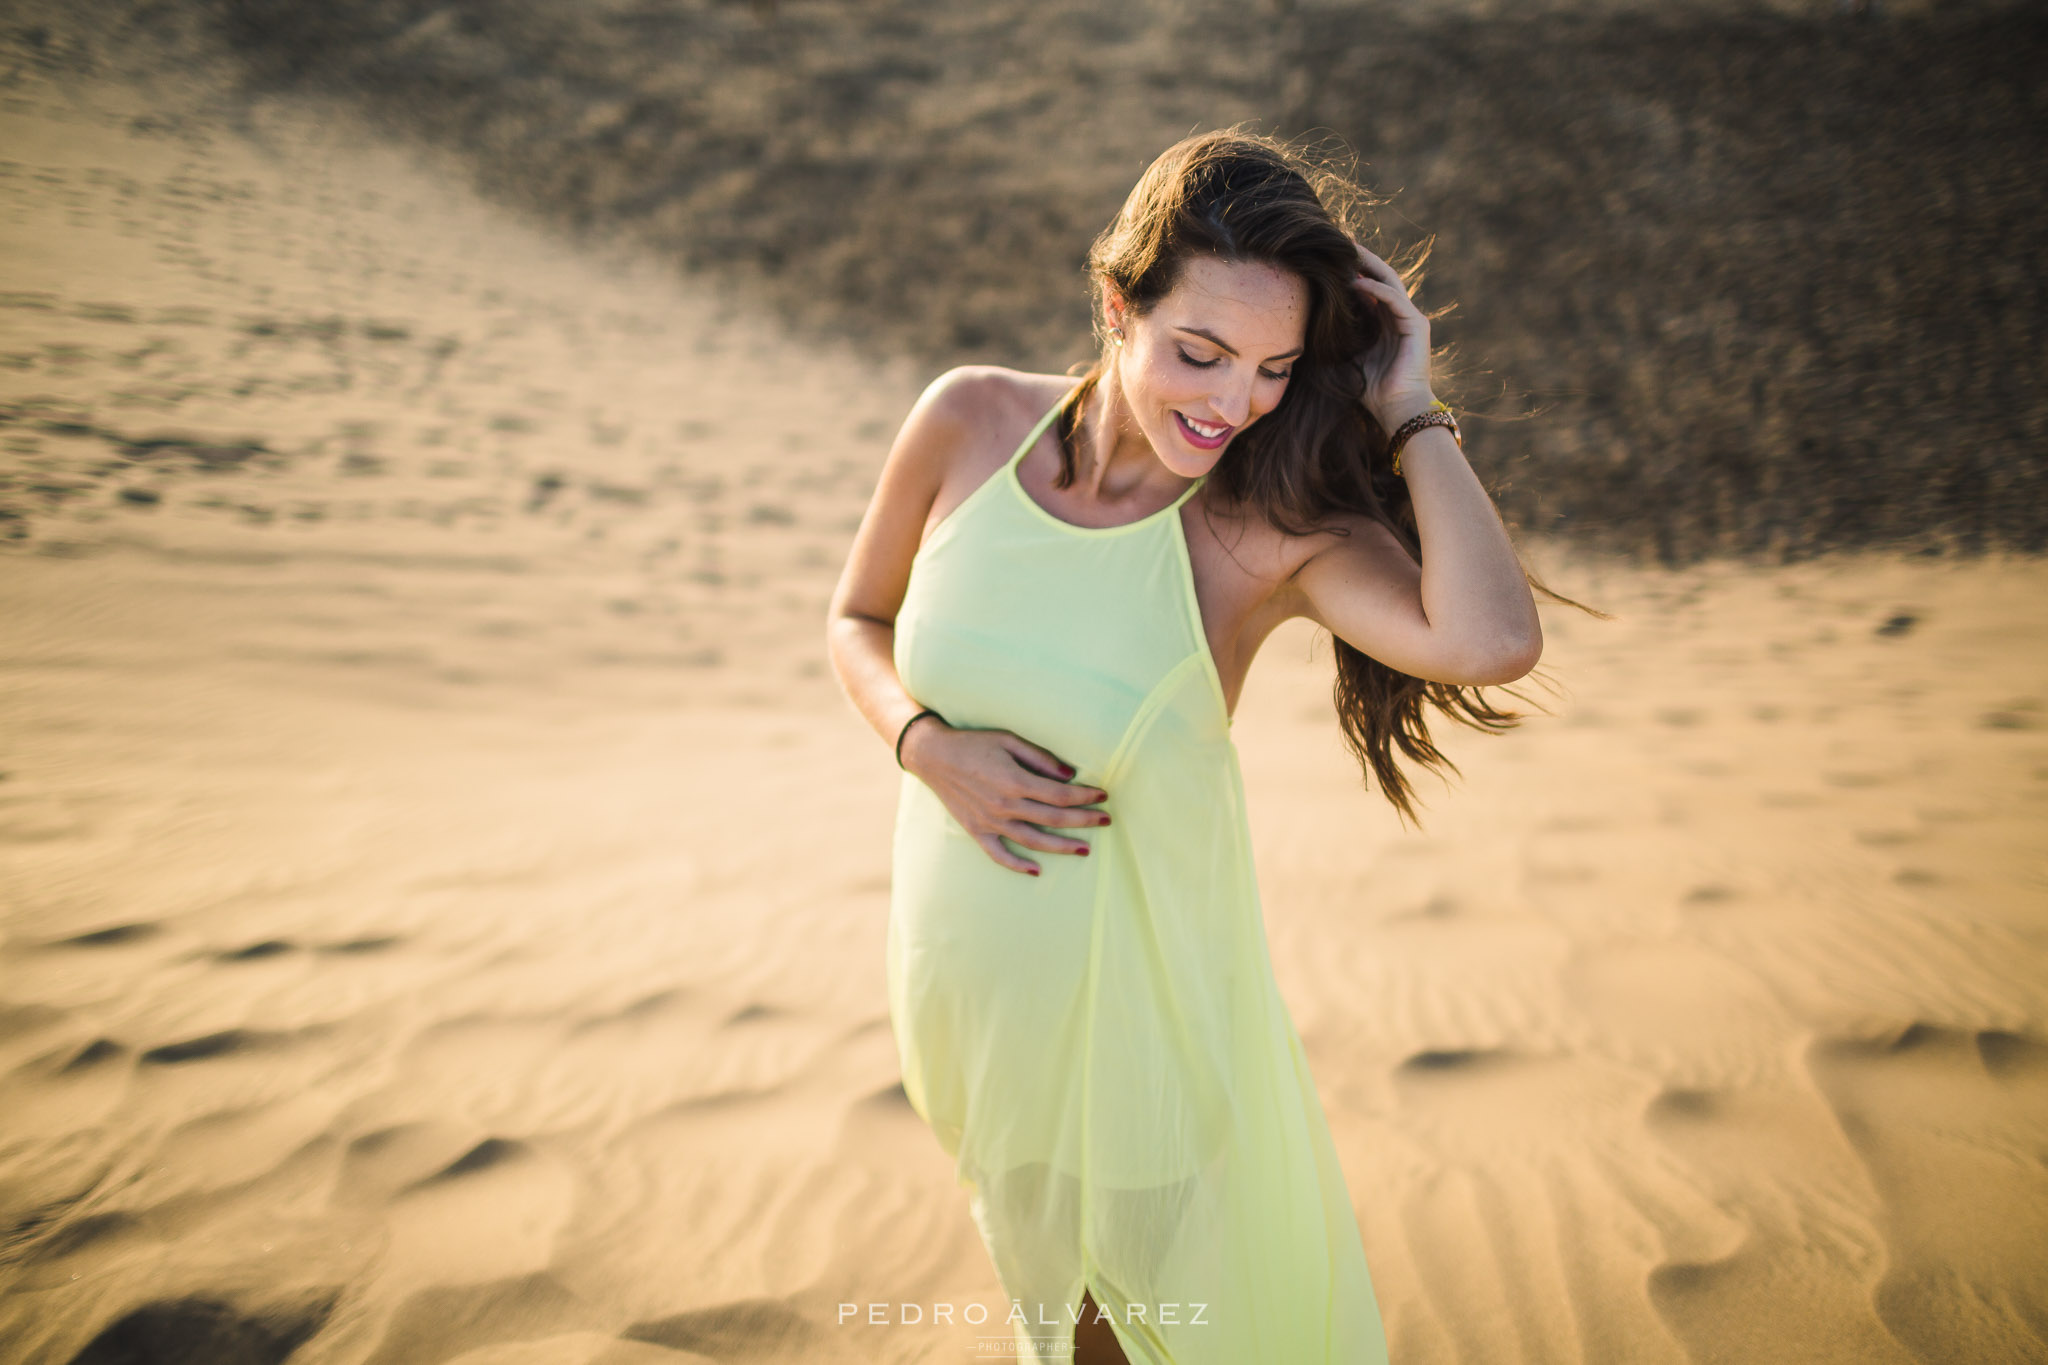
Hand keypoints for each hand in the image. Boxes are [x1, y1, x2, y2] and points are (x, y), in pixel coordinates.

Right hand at [902, 721, 1110, 875]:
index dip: (1085, 797)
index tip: (1103, 795)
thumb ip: (1041, 758)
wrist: (933, 756)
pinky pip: (999, 854)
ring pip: (1034, 841)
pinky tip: (1037, 871)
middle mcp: (1005, 805)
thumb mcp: (1009, 740)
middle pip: (1054, 819)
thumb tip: (1069, 775)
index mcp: (1015, 781)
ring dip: (1062, 847)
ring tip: (1085, 849)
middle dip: (1084, 821)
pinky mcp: (977, 831)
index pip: (1061, 795)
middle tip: (1106, 821)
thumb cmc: (974, 743)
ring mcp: (990, 822)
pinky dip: (1018, 865)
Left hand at [1348, 239, 1436, 431]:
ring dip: (1368, 266)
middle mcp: (1400, 316)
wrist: (1397, 410)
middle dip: (1361, 260)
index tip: (1332, 257)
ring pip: (1389, 282)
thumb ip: (1342, 336)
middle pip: (1380, 278)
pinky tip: (1356, 282)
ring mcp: (1410, 318)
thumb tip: (1316, 320)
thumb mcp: (1350, 357)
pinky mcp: (1416, 325)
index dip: (1353, 271)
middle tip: (1341, 241)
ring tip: (1348, 251)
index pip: (1370, 288)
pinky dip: (1375, 289)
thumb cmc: (1373, 390)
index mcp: (1386, 322)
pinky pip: (1394, 300)